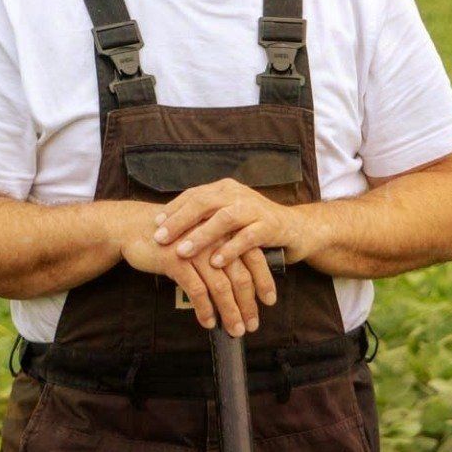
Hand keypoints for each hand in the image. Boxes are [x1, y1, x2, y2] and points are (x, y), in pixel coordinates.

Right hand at [115, 202, 273, 335]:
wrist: (136, 228)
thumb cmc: (173, 237)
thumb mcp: (202, 240)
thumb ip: (221, 253)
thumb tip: (243, 281)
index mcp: (225, 231)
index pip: (254, 257)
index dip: (264, 281)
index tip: (269, 301)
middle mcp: (214, 239)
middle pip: (240, 276)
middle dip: (248, 304)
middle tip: (252, 324)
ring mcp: (196, 249)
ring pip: (221, 286)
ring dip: (230, 312)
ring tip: (235, 329)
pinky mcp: (177, 260)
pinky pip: (197, 290)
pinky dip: (205, 309)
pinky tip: (209, 322)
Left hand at [153, 178, 305, 277]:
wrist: (296, 228)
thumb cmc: (254, 225)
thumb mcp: (228, 217)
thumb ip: (206, 219)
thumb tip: (170, 230)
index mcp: (225, 189)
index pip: (194, 195)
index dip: (173, 209)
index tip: (155, 225)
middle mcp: (238, 194)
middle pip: (204, 203)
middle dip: (180, 221)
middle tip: (160, 238)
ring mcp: (255, 208)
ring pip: (224, 219)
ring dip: (201, 236)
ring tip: (182, 252)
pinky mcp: (270, 226)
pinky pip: (248, 237)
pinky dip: (231, 249)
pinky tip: (216, 262)